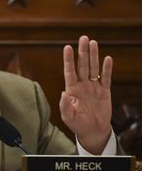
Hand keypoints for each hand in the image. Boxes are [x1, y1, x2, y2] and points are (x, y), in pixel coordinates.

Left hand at [59, 35, 112, 153]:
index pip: (69, 71)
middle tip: (84, 38)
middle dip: (83, 52)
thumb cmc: (78, 124)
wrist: (93, 132)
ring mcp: (93, 87)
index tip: (67, 47)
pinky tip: (107, 58)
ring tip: (93, 43)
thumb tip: (63, 94)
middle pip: (82, 65)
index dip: (69, 59)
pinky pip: (106, 78)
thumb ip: (65, 106)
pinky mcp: (104, 92)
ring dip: (93, 56)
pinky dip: (107, 69)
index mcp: (72, 89)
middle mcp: (82, 85)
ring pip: (93, 68)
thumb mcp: (68, 117)